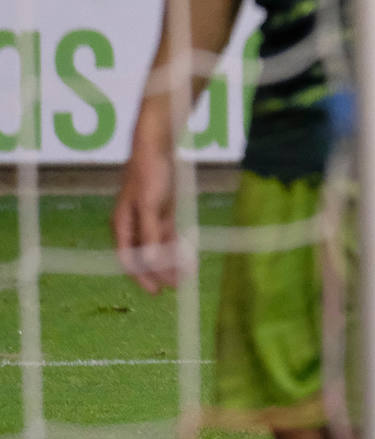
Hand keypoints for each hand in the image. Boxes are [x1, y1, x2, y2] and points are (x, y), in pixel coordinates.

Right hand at [111, 125, 178, 292]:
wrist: (158, 147)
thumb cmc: (150, 174)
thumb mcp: (150, 206)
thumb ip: (149, 234)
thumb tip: (149, 262)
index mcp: (122, 224)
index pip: (129, 258)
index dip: (142, 276)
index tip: (156, 291)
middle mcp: (133, 225)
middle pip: (145, 255)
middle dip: (160, 271)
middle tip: (177, 286)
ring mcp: (148, 218)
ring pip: (159, 246)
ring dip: (171, 260)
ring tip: (187, 275)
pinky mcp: (162, 211)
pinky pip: (169, 235)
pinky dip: (177, 246)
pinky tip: (188, 256)